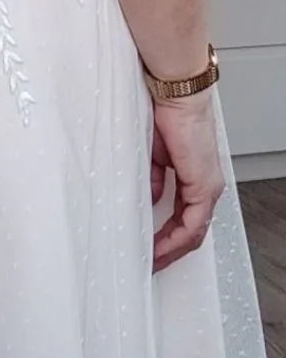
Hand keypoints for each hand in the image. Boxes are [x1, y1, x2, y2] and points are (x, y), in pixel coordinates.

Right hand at [151, 89, 224, 272]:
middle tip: (149, 262)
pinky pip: (192, 225)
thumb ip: (153, 179)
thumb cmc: (163, 115)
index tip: (149, 247)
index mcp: (194, 176)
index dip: (167, 237)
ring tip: (151, 261)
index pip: (185, 217)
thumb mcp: (153, 156)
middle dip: (168, 250)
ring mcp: (207, 188)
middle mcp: (205, 185)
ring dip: (171, 250)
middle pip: (191, 231)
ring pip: (193, 233)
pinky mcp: (203, 186)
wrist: (174, 96)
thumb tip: (150, 197)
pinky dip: (174, 241)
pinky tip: (158, 248)